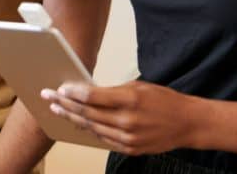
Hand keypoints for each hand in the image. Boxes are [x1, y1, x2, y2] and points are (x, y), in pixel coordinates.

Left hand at [41, 80, 199, 155]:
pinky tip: (78, 124)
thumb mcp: (139, 87)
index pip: (93, 97)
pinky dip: (90, 130)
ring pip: (92, 128)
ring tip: (57, 110)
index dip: (73, 93)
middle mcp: (127, 120)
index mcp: (130, 100)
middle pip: (87, 113)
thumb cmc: (163, 100)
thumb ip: (112, 92)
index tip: (59, 89)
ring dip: (72, 119)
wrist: (188, 123)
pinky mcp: (130, 148)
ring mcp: (128, 138)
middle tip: (48, 97)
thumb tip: (86, 93)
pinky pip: (103, 139)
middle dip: (64, 104)